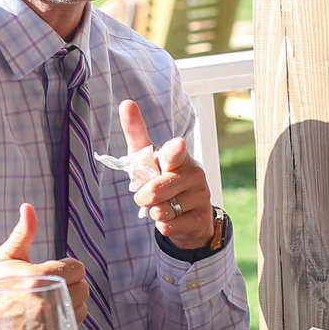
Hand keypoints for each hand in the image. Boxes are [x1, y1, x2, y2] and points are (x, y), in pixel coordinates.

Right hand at [0, 204, 87, 329]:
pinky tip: (51, 316)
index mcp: (37, 276)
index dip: (68, 268)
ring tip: (51, 301)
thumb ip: (23, 232)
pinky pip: (74, 324)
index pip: (77, 268)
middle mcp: (45, 300)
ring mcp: (48, 323)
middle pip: (83, 288)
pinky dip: (68, 319)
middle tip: (53, 286)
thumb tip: (28, 207)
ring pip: (81, 307)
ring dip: (72, 303)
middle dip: (72, 285)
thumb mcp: (6, 257)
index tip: (55, 271)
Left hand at [120, 101, 214, 249]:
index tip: (176, 145)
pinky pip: (168, 227)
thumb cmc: (163, 179)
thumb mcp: (148, 158)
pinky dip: (163, 226)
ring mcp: (201, 196)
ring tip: (163, 206)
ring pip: (162, 211)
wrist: (188, 214)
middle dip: (144, 197)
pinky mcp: (201, 218)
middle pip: (156, 190)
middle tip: (147, 196)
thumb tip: (126, 103)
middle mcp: (194, 173)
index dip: (173, 150)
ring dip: (154, 213)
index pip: (174, 152)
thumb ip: (137, 134)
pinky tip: (172, 219)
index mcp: (178, 156)